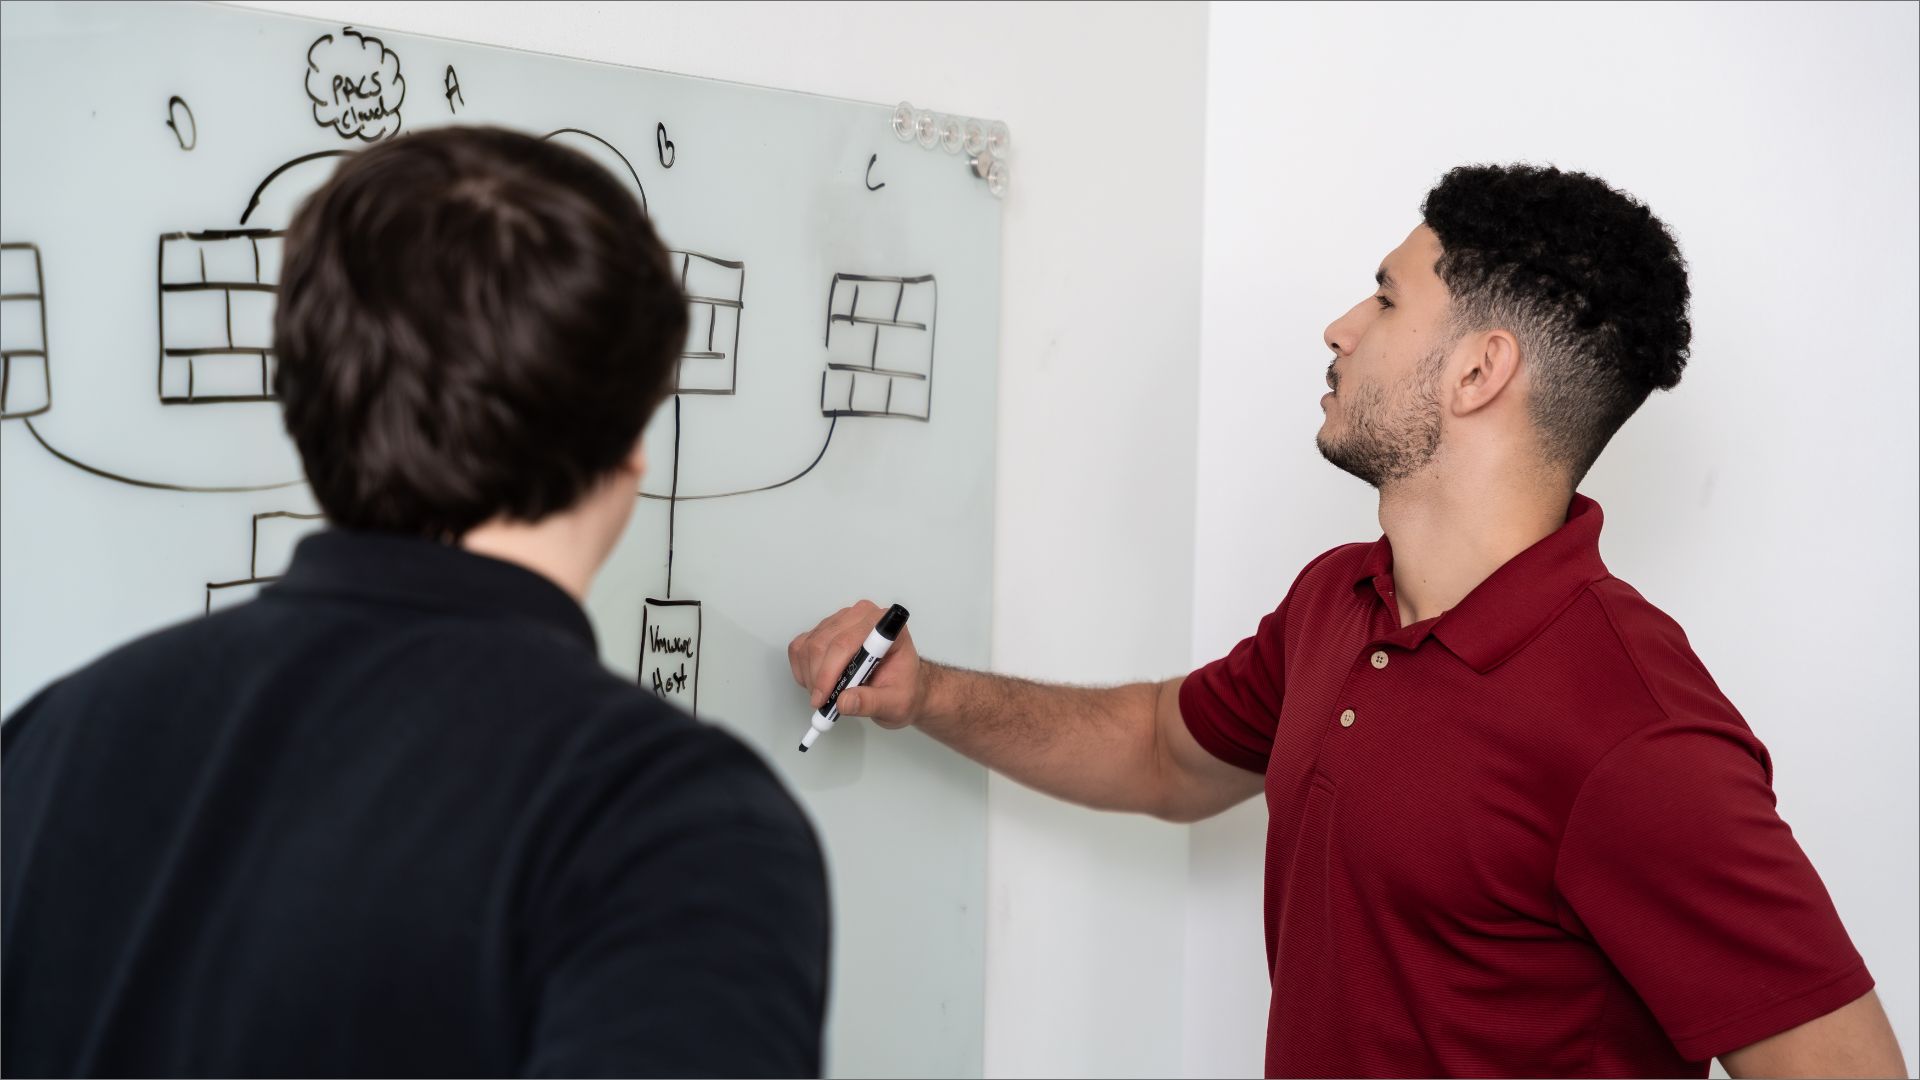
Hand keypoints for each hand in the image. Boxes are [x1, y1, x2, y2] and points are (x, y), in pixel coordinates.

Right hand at [787, 600, 924, 729]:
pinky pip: (801, 646)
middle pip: (823, 643)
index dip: (830, 671)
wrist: (903, 686)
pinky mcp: (825, 630)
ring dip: (810, 676)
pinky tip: (818, 683)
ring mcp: (842, 621)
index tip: (825, 697)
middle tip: (823, 703)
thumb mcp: (895, 704)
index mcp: (885, 628)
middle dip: (818, 678)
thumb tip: (845, 702)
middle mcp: (862, 617)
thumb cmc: (903, 688)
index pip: (846, 642)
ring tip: (826, 695)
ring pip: (809, 646)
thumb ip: (871, 702)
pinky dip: (803, 669)